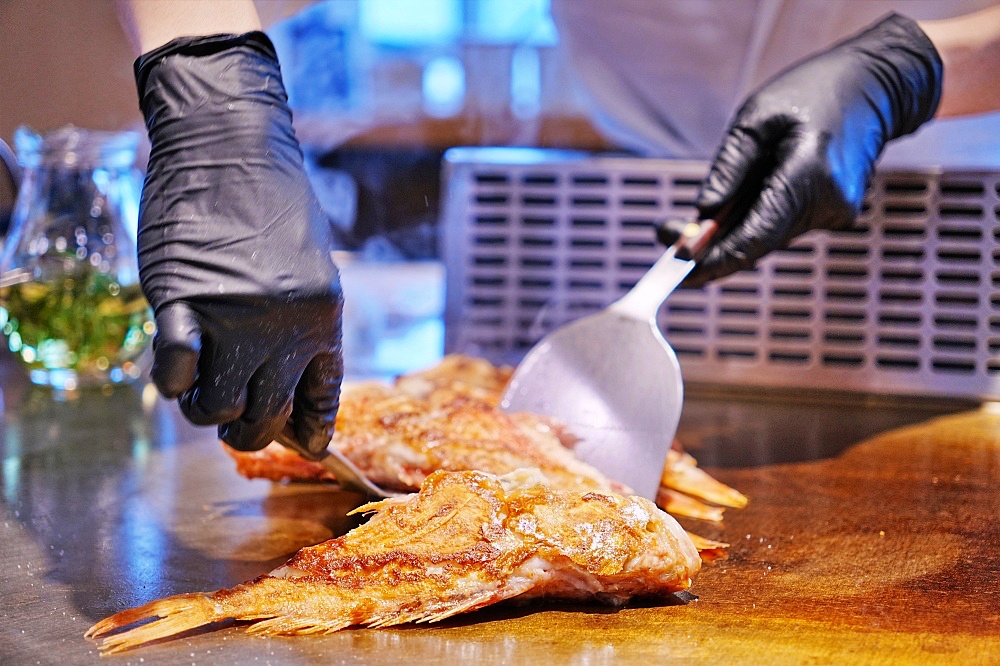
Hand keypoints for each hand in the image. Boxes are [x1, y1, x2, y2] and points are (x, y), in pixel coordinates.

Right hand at [135, 32, 342, 453]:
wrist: (232, 143)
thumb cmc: (273, 202)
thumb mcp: (312, 267)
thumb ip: (302, 324)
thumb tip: (288, 387)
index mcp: (325, 318)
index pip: (323, 398)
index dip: (312, 431)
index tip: (306, 446)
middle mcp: (286, 326)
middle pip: (267, 416)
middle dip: (246, 429)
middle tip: (229, 417)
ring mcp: (236, 316)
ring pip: (219, 406)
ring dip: (204, 408)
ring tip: (196, 389)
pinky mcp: (182, 299)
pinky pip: (175, 370)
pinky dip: (171, 380)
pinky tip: (173, 366)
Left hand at [679, 13, 941, 285]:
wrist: (875, 88)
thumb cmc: (813, 92)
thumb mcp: (756, 117)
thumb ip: (729, 168)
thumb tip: (702, 213)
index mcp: (809, 174)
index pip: (756, 236)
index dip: (716, 259)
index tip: (681, 270)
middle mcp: (827, 203)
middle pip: (757, 243)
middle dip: (709, 247)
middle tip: (665, 235)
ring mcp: (835, 213)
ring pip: (767, 238)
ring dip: (727, 235)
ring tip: (685, 224)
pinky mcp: (832, 215)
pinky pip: (780, 226)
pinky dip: (750, 223)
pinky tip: (728, 209)